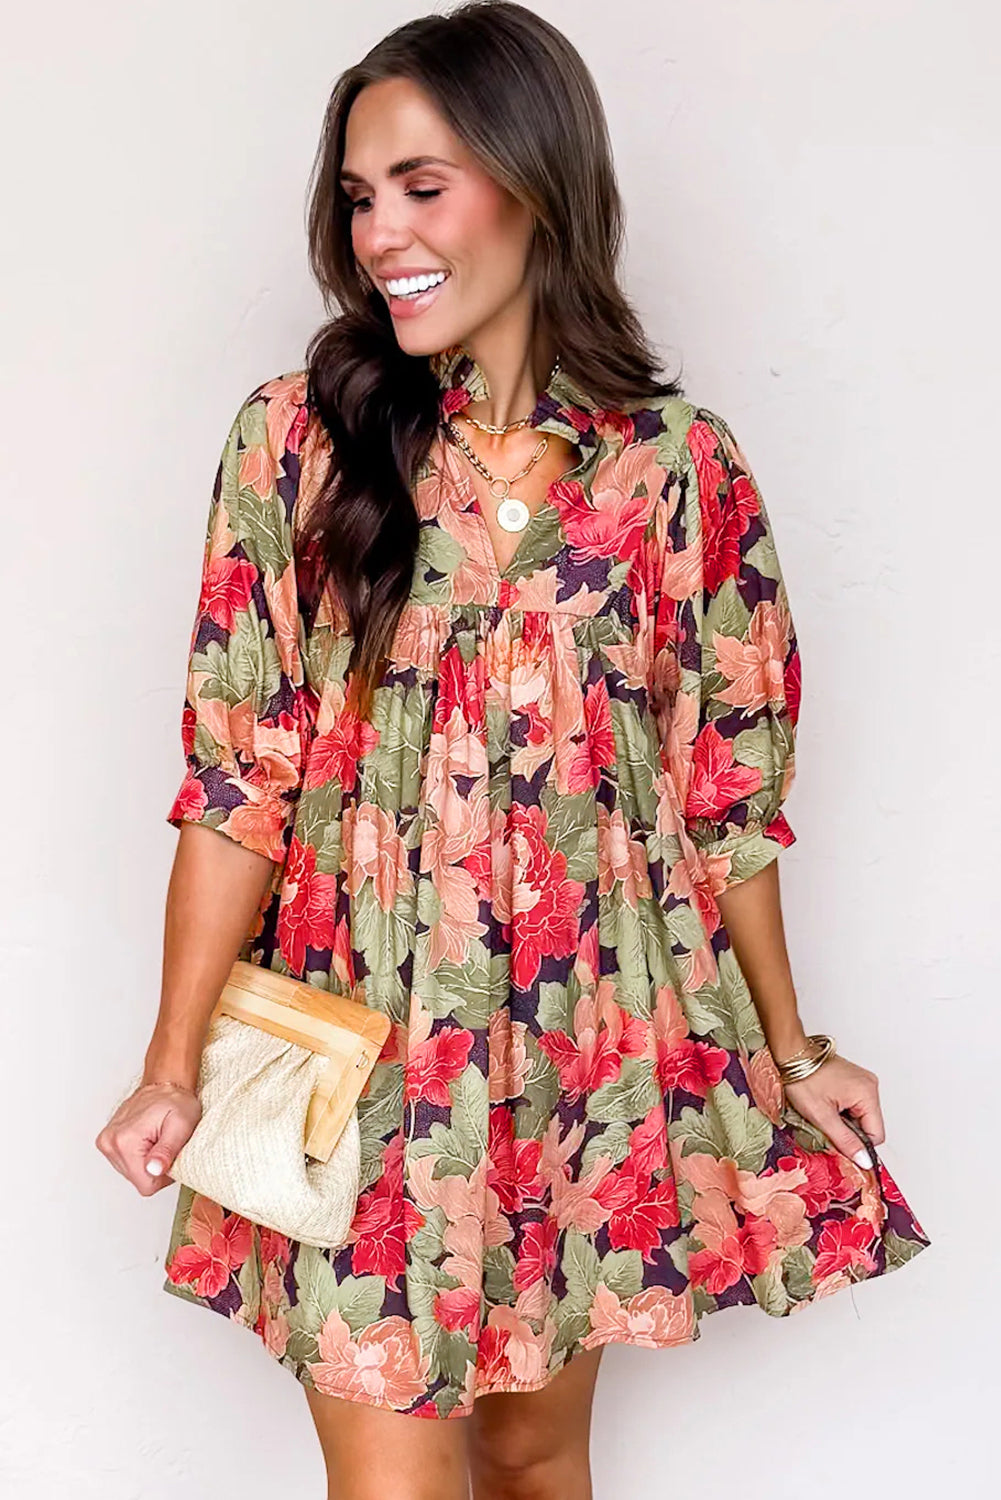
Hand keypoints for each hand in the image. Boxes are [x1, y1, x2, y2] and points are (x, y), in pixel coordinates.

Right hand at [95, 1081, 201, 1195]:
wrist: (164, 1084)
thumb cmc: (175, 1102)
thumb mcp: (181, 1125)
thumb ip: (167, 1151)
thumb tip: (153, 1170)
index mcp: (125, 1141)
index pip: (146, 1185)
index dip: (163, 1175)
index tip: (169, 1155)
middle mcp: (110, 1143)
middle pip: (138, 1180)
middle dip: (155, 1167)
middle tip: (163, 1143)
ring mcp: (106, 1143)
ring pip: (132, 1174)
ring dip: (147, 1161)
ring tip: (155, 1139)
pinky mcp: (107, 1143)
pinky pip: (127, 1164)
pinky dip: (139, 1156)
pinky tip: (146, 1139)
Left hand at [781, 1052, 884, 1168]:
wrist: (791, 1055)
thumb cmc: (802, 1079)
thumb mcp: (822, 1117)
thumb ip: (846, 1142)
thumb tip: (864, 1161)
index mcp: (868, 1094)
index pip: (876, 1135)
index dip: (858, 1145)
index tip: (839, 1143)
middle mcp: (870, 1085)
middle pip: (869, 1125)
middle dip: (849, 1131)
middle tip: (827, 1122)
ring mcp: (862, 1080)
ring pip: (861, 1116)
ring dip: (844, 1120)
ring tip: (824, 1110)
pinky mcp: (854, 1079)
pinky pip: (855, 1104)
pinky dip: (842, 1109)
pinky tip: (827, 1103)